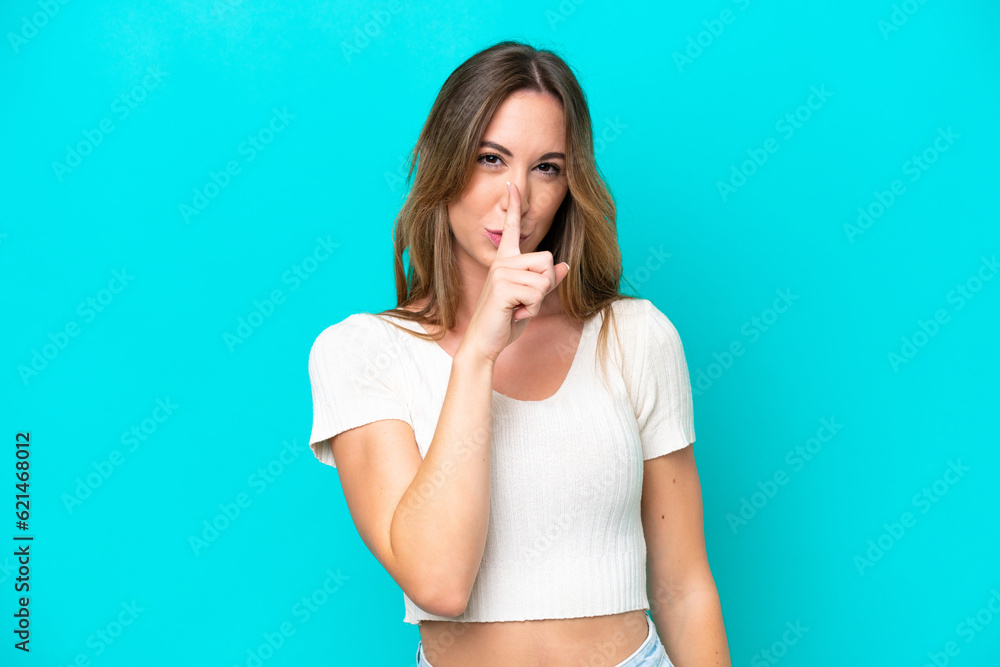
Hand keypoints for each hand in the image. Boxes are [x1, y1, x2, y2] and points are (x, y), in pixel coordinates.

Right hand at [461, 181, 569, 361]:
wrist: (484, 341)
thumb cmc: (505, 320)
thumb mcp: (531, 300)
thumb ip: (546, 281)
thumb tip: (565, 266)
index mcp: (506, 261)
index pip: (512, 229)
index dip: (514, 206)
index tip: (512, 185)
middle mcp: (502, 262)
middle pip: (547, 259)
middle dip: (545, 285)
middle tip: (524, 302)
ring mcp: (500, 272)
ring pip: (544, 279)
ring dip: (537, 301)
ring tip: (517, 308)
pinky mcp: (502, 286)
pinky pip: (537, 292)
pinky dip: (531, 309)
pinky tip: (514, 313)